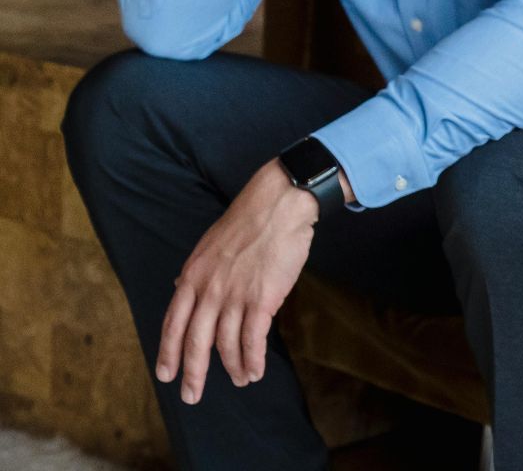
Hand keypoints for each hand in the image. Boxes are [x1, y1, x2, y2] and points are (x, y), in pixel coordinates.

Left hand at [156, 162, 317, 403]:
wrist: (278, 205)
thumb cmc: (248, 221)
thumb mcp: (209, 245)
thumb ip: (197, 272)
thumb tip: (180, 287)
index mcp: (192, 276)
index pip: (173, 323)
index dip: (168, 352)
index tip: (165, 375)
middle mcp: (208, 290)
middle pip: (195, 341)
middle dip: (193, 372)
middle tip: (191, 395)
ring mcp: (234, 295)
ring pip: (226, 343)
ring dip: (232, 367)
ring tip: (239, 380)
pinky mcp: (263, 299)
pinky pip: (253, 339)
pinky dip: (252, 359)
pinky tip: (254, 371)